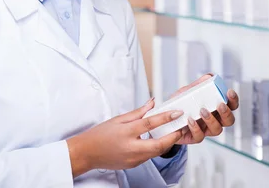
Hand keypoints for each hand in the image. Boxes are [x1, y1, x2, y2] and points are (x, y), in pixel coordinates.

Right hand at [66, 98, 184, 177]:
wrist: (87, 153)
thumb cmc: (100, 134)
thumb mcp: (118, 119)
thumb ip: (138, 112)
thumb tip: (152, 103)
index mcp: (126, 133)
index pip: (150, 124)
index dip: (165, 117)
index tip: (177, 113)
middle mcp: (131, 148)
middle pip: (159, 145)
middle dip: (173, 137)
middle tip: (181, 128)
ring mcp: (133, 159)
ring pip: (156, 152)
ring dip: (166, 143)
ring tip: (172, 133)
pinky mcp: (134, 165)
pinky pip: (149, 156)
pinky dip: (155, 148)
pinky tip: (158, 141)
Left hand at [169, 74, 239, 145]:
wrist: (164, 119)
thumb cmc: (179, 105)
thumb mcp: (186, 92)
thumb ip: (198, 85)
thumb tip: (208, 77)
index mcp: (214, 107)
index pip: (231, 105)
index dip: (233, 100)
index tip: (229, 92)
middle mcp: (213, 119)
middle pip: (229, 120)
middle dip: (226, 113)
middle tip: (219, 105)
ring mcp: (205, 129)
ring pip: (217, 130)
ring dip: (211, 120)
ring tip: (202, 111)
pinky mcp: (195, 137)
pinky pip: (200, 136)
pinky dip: (196, 128)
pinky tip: (190, 120)